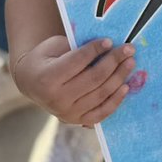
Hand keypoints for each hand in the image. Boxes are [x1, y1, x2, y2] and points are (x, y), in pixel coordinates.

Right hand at [13, 35, 135, 126]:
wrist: (31, 82)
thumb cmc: (46, 59)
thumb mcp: (54, 47)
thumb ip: (76, 47)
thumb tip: (106, 45)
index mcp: (47, 78)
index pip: (78, 62)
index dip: (95, 49)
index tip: (109, 41)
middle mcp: (56, 99)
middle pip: (94, 78)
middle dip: (114, 61)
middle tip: (129, 49)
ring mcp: (67, 113)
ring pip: (101, 94)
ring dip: (119, 77)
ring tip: (130, 62)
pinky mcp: (77, 120)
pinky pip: (101, 113)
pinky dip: (116, 100)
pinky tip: (125, 86)